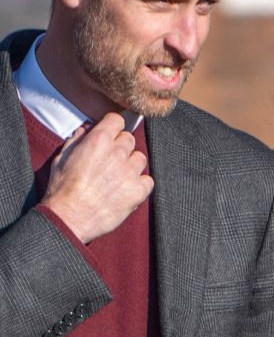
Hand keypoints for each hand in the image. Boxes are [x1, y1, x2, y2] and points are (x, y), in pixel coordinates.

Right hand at [41, 112, 151, 242]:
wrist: (70, 216)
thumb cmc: (62, 188)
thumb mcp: (62, 157)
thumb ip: (77, 140)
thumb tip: (86, 130)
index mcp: (98, 140)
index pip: (117, 120)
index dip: (114, 126)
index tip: (112, 133)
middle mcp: (118, 152)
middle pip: (129, 139)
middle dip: (121, 146)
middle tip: (111, 160)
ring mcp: (130, 172)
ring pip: (140, 158)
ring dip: (132, 164)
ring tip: (119, 176)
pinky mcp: (138, 190)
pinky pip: (148, 180)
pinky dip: (141, 183)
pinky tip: (128, 189)